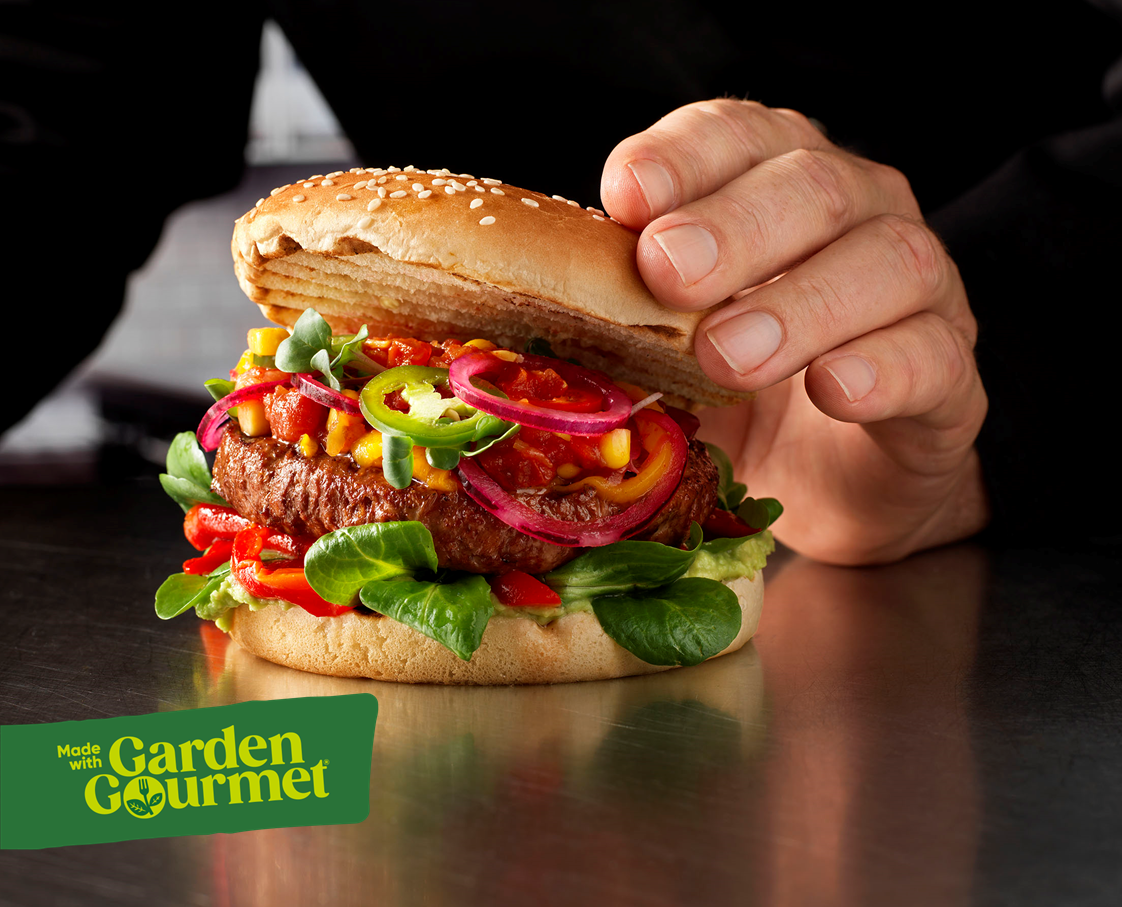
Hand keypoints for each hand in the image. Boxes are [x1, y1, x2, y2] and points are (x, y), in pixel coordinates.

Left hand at [601, 100, 988, 564]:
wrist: (834, 481)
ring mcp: (915, 294)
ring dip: (799, 304)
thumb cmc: (738, 397)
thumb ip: (615, 312)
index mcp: (772, 185)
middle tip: (668, 273)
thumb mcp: (663, 346)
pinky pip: (932, 357)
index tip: (625, 197)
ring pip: (886, 263)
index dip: (682, 157)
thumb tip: (514, 307)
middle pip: (811, 186)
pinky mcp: (950, 379)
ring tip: (729, 354)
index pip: (734, 135)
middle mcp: (855, 216)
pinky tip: (833, 387)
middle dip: (734, 226)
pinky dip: (883, 369)